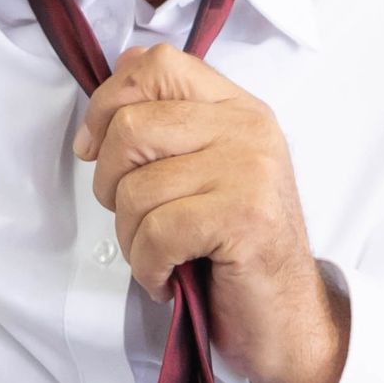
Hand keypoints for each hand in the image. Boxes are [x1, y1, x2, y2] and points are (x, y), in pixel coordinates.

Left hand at [73, 43, 347, 382]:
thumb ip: (168, 116)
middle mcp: (248, 129)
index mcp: (235, 108)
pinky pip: (157, 232)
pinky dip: (149, 266)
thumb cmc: (234, 248)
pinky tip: (170, 276)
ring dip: (131, 236)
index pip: (158, 65)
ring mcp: (250, 170)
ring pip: (137, 188)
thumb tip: (120, 70)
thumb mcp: (202, 169)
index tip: (95, 147)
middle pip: (131, 127)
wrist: (288, 318)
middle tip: (136, 217)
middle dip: (111, 183)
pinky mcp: (244, 218)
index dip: (109, 103)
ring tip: (161, 253)